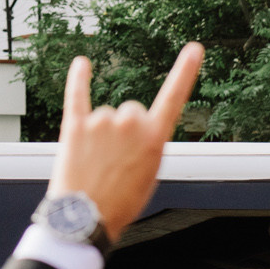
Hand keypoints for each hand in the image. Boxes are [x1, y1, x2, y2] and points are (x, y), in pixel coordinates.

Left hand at [48, 46, 202, 240]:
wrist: (85, 220)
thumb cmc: (119, 202)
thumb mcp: (149, 176)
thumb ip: (146, 144)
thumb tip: (133, 131)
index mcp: (154, 137)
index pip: (174, 97)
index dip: (185, 71)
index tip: (194, 48)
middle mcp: (130, 123)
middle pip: (132, 111)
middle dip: (125, 131)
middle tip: (115, 161)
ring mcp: (101, 121)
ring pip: (106, 116)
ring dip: (101, 135)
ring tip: (95, 163)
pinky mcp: (75, 125)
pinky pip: (77, 94)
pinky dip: (79, 79)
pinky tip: (82, 64)